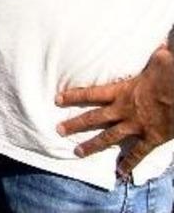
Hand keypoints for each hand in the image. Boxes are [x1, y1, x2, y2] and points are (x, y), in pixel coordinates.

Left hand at [56, 44, 173, 178]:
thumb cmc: (172, 73)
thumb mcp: (160, 59)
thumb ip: (156, 56)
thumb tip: (162, 48)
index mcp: (122, 90)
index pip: (90, 93)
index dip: (73, 96)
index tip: (57, 99)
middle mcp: (124, 109)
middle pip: (93, 118)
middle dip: (74, 124)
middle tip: (58, 130)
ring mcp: (136, 125)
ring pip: (109, 137)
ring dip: (92, 146)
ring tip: (77, 152)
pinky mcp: (151, 137)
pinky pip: (138, 153)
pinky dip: (129, 163)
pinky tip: (120, 172)